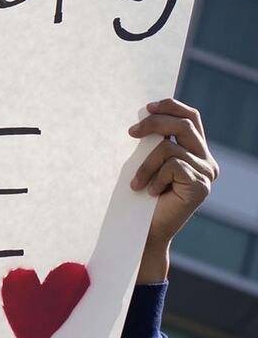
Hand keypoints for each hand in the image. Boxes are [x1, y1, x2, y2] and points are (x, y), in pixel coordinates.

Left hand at [128, 98, 218, 282]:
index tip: (146, 107)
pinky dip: (154, 176)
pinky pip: (173, 166)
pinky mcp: (201, 187)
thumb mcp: (147, 161)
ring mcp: (207, 174)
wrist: (143, 230)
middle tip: (131, 133)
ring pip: (171, 148)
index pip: (191, 117)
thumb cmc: (140, 196)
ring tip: (135, 182)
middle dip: (154, 124)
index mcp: (196, 151)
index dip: (171, 106)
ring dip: (145, 163)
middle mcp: (206, 161)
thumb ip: (153, 141)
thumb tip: (145, 114)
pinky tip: (149, 192)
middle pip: (183, 125)